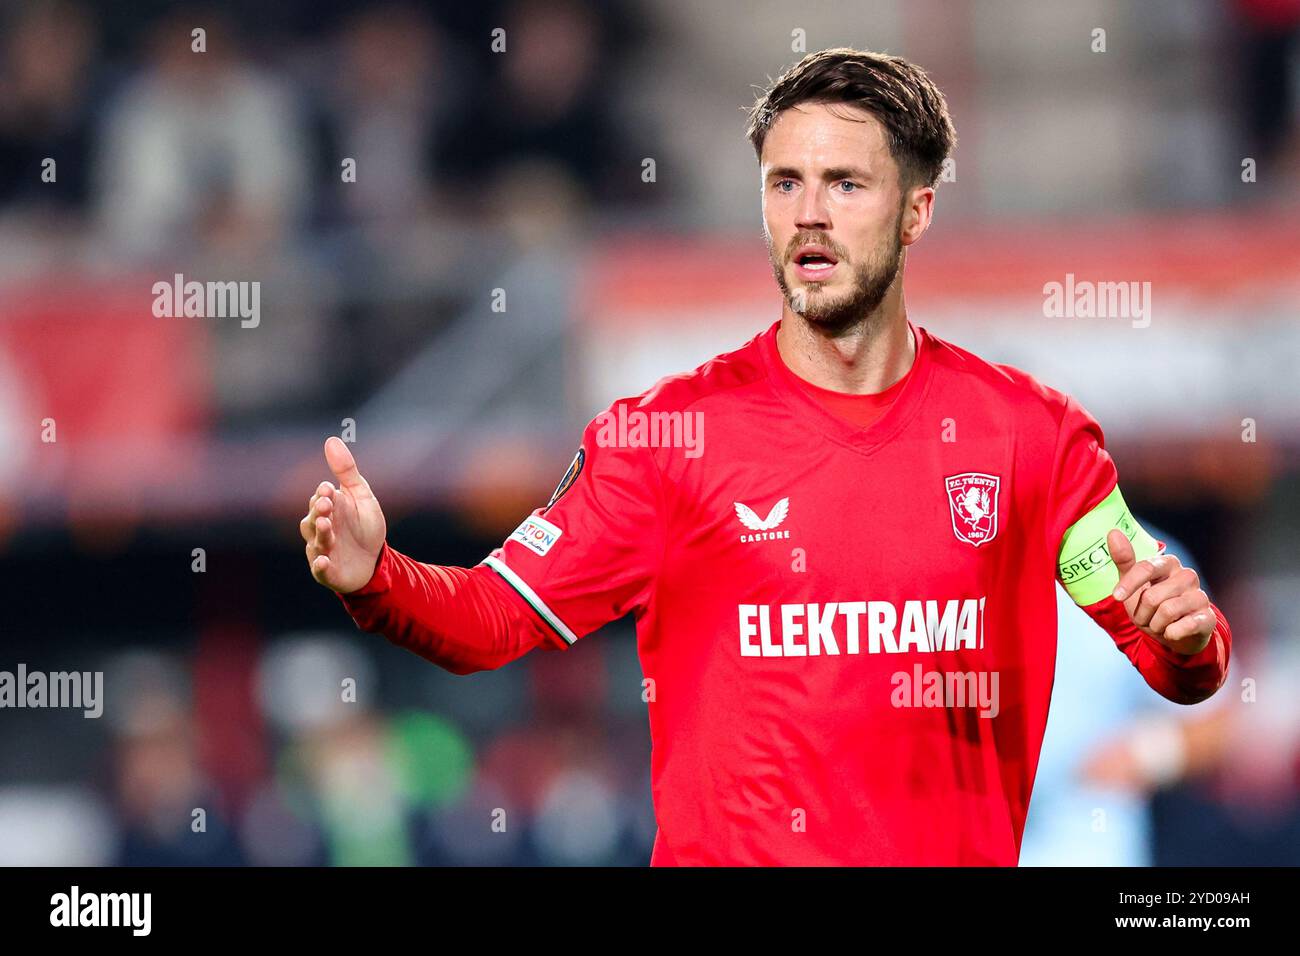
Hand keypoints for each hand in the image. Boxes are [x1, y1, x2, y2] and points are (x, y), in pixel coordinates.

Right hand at [301, 437, 386, 592]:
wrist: (374, 561)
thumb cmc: (364, 527)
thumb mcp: (361, 496)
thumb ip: (346, 471)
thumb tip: (331, 439)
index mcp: (327, 509)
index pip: (320, 499)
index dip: (323, 494)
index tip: (328, 488)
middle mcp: (319, 529)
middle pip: (312, 519)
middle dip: (319, 511)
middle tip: (326, 503)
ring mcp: (322, 551)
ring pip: (315, 542)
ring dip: (319, 534)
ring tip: (326, 525)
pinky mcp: (328, 572)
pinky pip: (320, 570)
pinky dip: (320, 566)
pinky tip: (324, 560)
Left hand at [1106, 529, 1214, 654]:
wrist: (1173, 634)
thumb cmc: (1151, 605)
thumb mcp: (1133, 584)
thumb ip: (1125, 560)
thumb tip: (1114, 532)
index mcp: (1168, 564)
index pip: (1146, 567)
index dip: (1129, 584)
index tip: (1116, 597)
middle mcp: (1187, 576)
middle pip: (1152, 596)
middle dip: (1141, 613)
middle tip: (1145, 617)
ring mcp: (1200, 596)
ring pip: (1166, 611)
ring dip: (1154, 624)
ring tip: (1158, 624)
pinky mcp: (1209, 617)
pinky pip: (1185, 626)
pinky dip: (1172, 632)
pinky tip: (1172, 632)